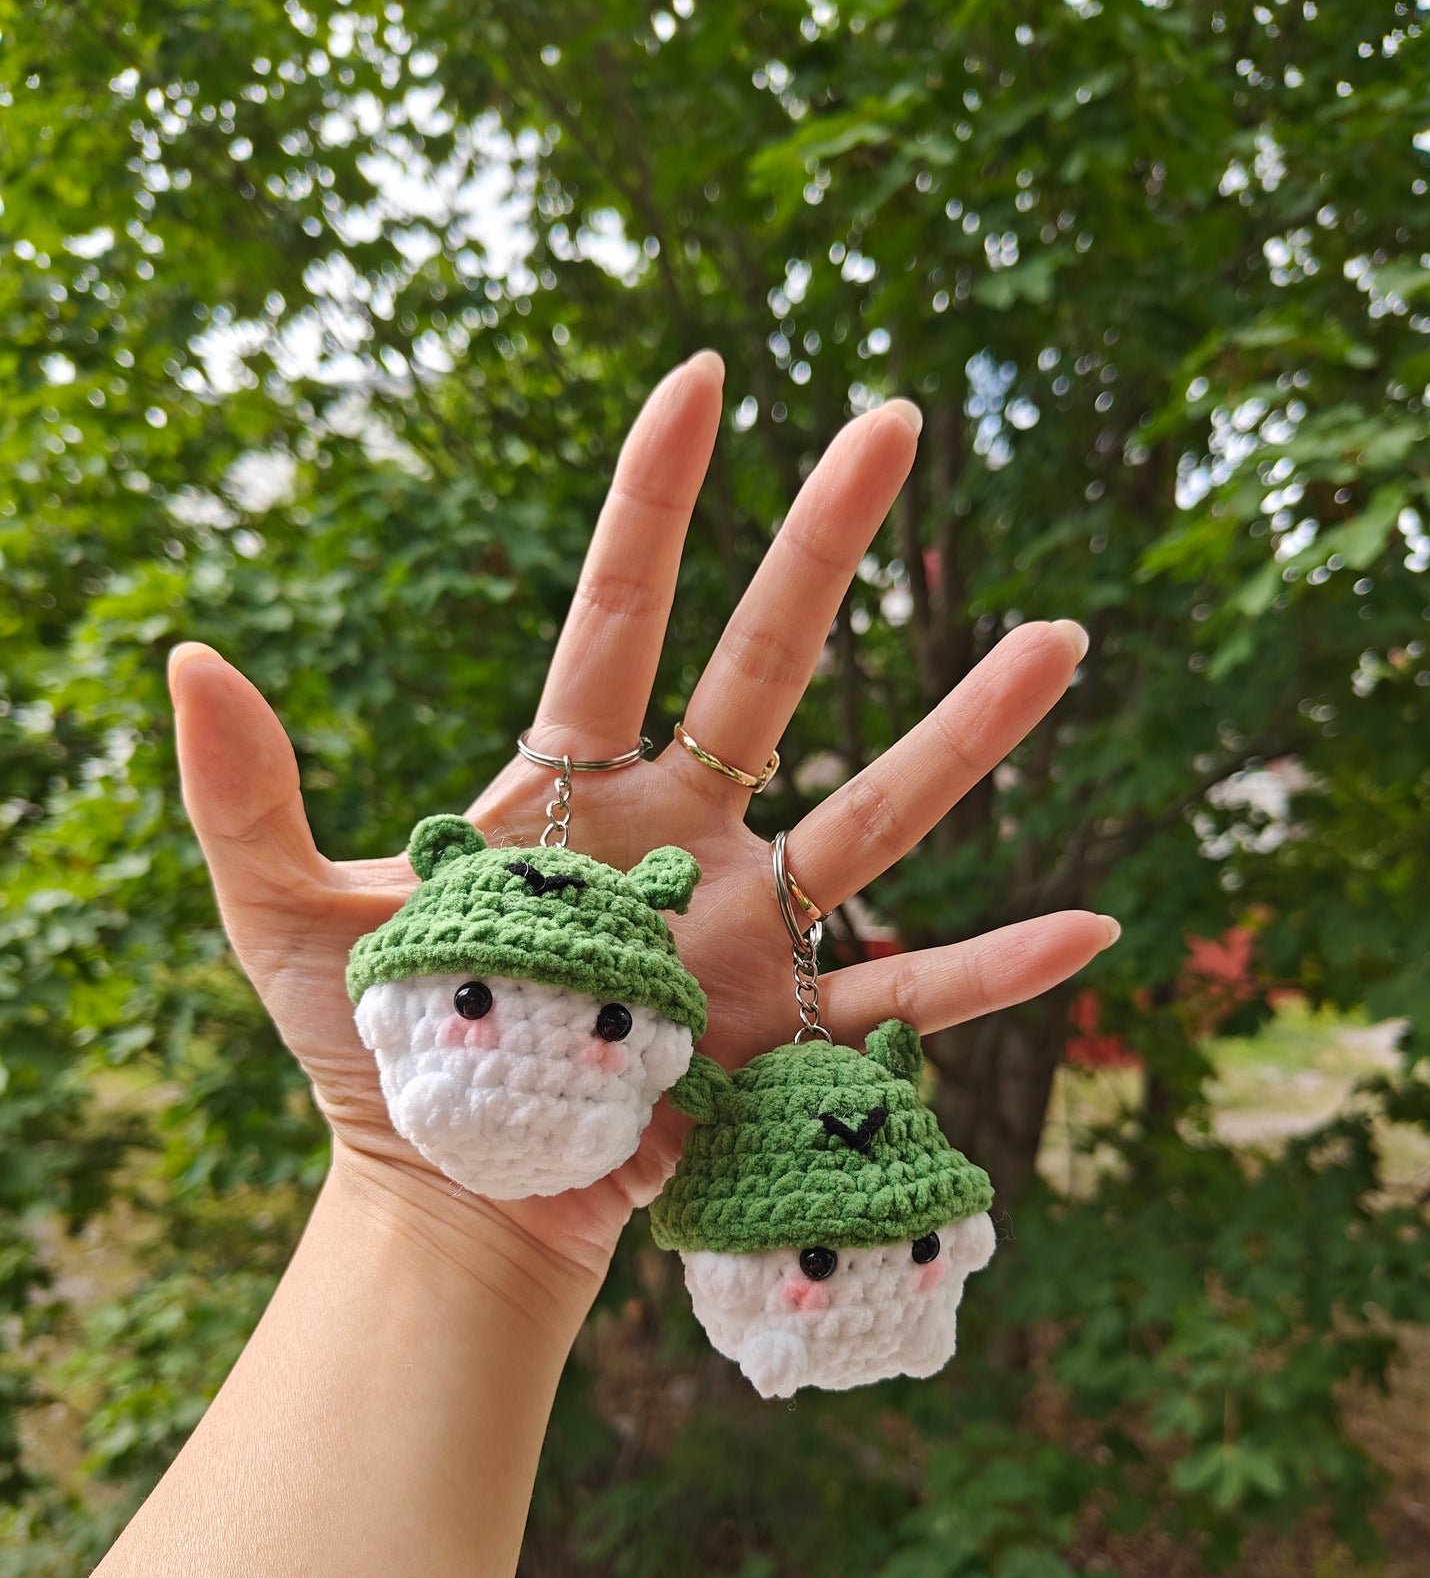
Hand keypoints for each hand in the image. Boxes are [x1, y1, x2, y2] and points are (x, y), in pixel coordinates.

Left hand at [169, 351, 1113, 1299]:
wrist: (455, 1202)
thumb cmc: (378, 1058)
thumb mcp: (285, 921)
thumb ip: (243, 796)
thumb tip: (185, 654)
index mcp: (572, 791)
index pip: (621, 614)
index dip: (656, 498)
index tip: (704, 375)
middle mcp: (680, 835)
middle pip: (771, 671)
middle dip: (826, 544)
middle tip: (899, 418)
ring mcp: (748, 930)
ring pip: (877, 812)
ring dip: (968, 730)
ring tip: (1062, 638)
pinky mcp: (788, 1035)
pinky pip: (910, 995)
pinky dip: (999, 969)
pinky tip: (1096, 922)